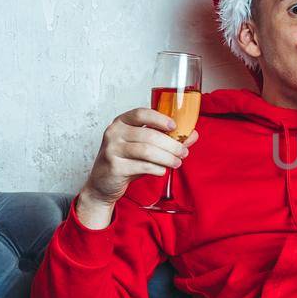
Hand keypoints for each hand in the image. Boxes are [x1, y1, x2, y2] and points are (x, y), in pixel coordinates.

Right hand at [76, 108, 199, 226]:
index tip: (174, 126)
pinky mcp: (114, 166)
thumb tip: (193, 135)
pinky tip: (162, 170)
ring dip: (167, 158)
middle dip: (171, 144)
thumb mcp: (144, 147)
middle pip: (149, 135)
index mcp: (121, 122)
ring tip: (177, 163)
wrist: (103, 183)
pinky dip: (157, 169)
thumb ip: (167, 139)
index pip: (140, 114)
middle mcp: (114, 133)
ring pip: (147, 151)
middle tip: (183, 152)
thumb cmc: (126, 161)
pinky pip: (142, 166)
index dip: (159, 119)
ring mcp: (112, 149)